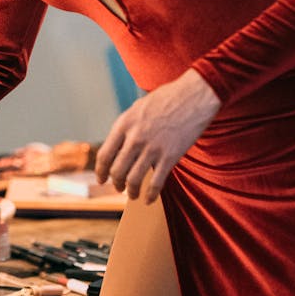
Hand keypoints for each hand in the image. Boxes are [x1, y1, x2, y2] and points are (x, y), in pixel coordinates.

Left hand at [95, 69, 220, 202]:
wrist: (194, 96)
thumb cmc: (167, 99)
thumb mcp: (138, 108)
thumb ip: (127, 126)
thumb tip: (119, 144)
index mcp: (124, 124)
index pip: (105, 155)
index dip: (100, 171)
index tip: (101, 179)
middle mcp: (135, 138)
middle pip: (116, 171)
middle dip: (116, 183)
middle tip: (119, 187)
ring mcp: (152, 148)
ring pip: (133, 180)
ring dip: (131, 192)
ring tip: (133, 195)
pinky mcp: (170, 156)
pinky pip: (156, 183)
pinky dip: (150, 195)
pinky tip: (149, 199)